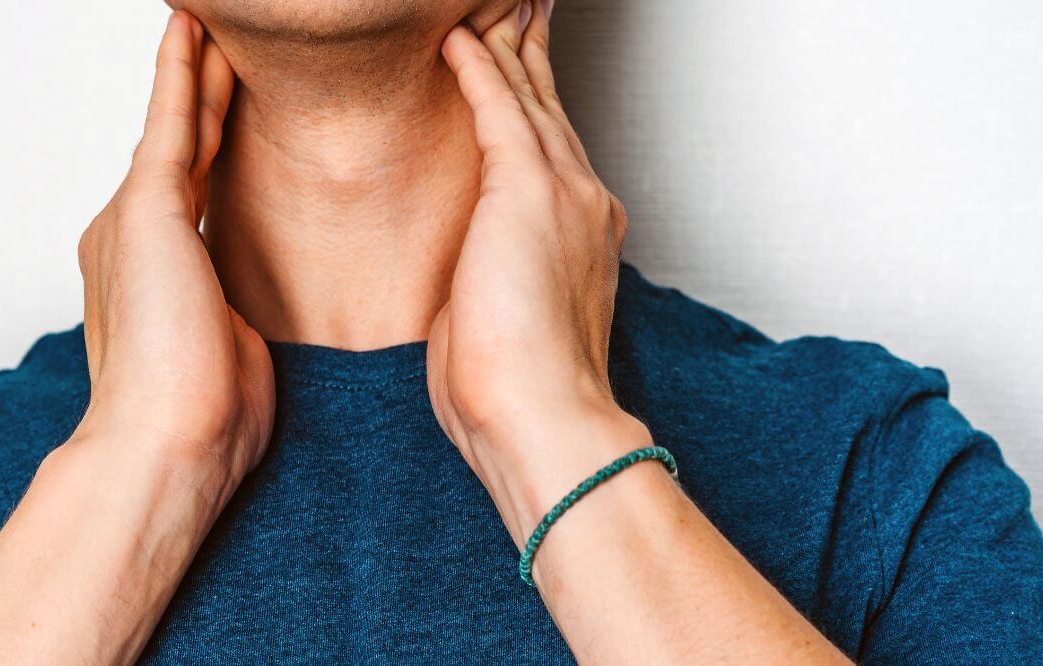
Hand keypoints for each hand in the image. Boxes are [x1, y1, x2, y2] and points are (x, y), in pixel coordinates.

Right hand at [74, 11, 272, 500]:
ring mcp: (132, 220)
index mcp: (154, 270)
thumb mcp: (229, 354)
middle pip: (180, 146)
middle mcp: (131, 236)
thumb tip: (242, 326)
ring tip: (209, 19)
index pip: (190, 186)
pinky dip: (183, 73)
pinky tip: (193, 28)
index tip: (226, 104)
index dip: (208, 139)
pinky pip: (173, 123)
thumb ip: (229, 320)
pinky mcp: (145, 211)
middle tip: (214, 37)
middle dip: (200, 92)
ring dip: (196, 71)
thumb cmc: (204, 422)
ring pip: (176, 126)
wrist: (165, 450)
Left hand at [428, 0, 652, 544]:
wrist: (544, 419)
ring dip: (506, 51)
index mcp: (580, 238)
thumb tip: (476, 280)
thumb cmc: (519, 391)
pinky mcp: (527, 191)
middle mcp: (583, 204)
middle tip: (517, 15)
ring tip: (490, 11)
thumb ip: (497, 282)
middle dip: (529, 60)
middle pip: (549, 113)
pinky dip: (479, 71)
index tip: (522, 77)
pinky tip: (459, 41)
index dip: (535, 108)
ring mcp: (562, 193)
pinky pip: (500, 109)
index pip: (552, 154)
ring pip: (529, 100)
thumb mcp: (506, 322)